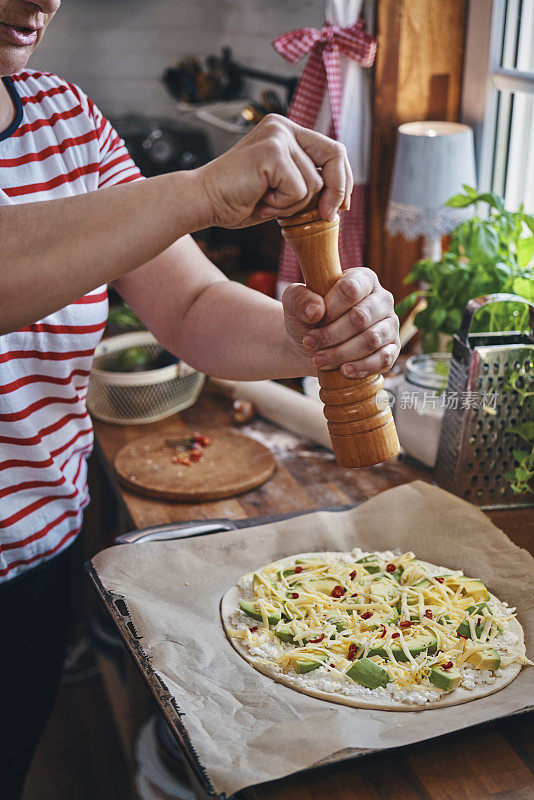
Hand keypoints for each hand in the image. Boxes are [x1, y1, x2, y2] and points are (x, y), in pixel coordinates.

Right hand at [197, 114, 352, 228]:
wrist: (203, 202)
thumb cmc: (238, 201)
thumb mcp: (280, 191)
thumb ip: (305, 185)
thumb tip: (338, 198)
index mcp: (286, 131)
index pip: (332, 149)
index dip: (343, 179)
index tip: (342, 206)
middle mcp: (283, 127)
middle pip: (335, 155)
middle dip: (338, 190)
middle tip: (328, 215)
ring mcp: (278, 136)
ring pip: (315, 183)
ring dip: (293, 205)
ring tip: (265, 203)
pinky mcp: (273, 152)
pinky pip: (298, 190)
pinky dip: (281, 206)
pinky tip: (259, 201)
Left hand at [282, 268, 399, 377]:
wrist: (311, 346)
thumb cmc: (307, 318)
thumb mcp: (293, 302)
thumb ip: (299, 298)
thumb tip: (316, 310)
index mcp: (362, 279)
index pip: (351, 289)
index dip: (330, 308)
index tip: (313, 320)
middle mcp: (382, 299)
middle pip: (361, 317)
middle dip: (331, 334)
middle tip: (310, 343)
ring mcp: (389, 325)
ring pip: (371, 340)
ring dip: (341, 353)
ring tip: (319, 360)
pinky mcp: (392, 349)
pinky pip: (384, 359)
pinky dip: (361, 367)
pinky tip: (343, 370)